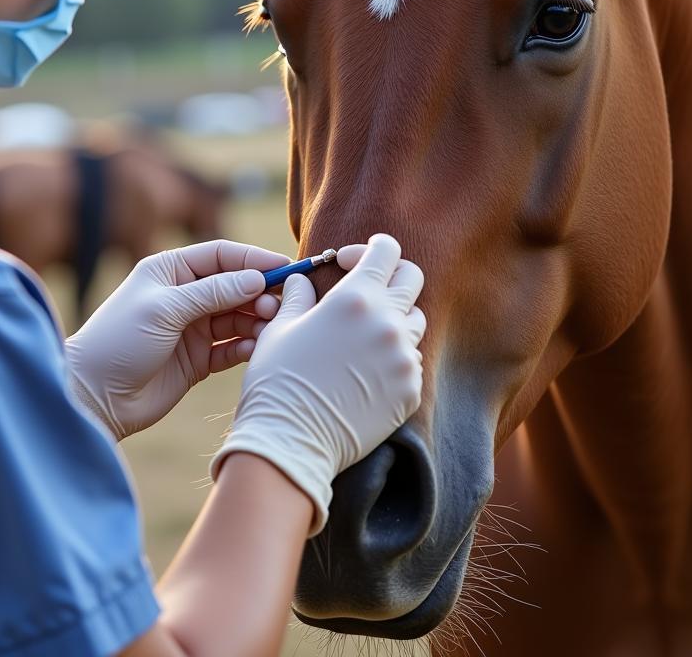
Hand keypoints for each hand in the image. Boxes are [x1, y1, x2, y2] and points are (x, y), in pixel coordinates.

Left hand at [65, 240, 289, 439]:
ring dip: (257, 320)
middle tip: (280, 305)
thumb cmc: (119, 341)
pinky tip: (255, 350)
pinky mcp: (198, 359)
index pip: (222, 256)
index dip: (254, 259)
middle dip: (260, 293)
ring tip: (270, 328)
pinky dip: (246, 347)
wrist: (93, 396)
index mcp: (171, 271)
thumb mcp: (165, 308)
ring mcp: (193, 328)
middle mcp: (185, 296)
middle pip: (236, 286)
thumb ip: (212, 292)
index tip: (285, 267)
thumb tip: (256, 278)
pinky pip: (232, 347)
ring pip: (237, 317)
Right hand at [210, 233, 425, 534]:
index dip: (368, 249)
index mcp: (356, 298)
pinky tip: (363, 374)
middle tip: (366, 290)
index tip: (349, 262)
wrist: (290, 442)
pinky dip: (392, 360)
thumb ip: (299, 296)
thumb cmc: (278, 380)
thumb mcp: (281, 327)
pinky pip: (410, 362)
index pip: (386, 250)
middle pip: (411, 278)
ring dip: (393, 320)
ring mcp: (403, 358)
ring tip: (361, 338)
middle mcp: (388, 322)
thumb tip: (302, 279)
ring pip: (414, 321)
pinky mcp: (410, 390)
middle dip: (390, 276)